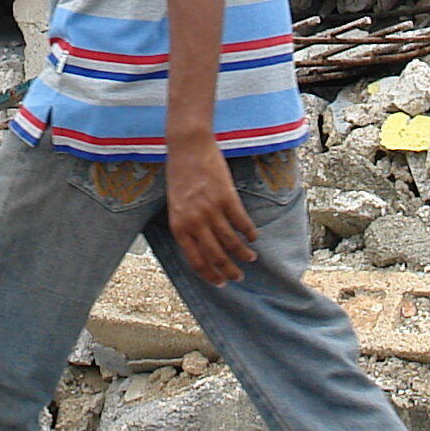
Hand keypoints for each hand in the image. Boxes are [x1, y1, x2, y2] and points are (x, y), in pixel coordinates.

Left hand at [164, 142, 257, 286]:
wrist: (188, 148)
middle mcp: (194, 222)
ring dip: (243, 253)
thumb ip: (187, 227)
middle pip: (215, 256)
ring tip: (250, 258)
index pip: (195, 261)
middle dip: (229, 270)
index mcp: (179, 226)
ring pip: (231, 242)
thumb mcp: (176, 206)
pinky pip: (242, 222)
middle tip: (239, 277)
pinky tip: (253, 237)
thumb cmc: (180, 176)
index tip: (220, 282)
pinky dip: (249, 232)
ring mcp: (211, 210)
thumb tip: (203, 249)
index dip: (210, 275)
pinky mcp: (227, 198)